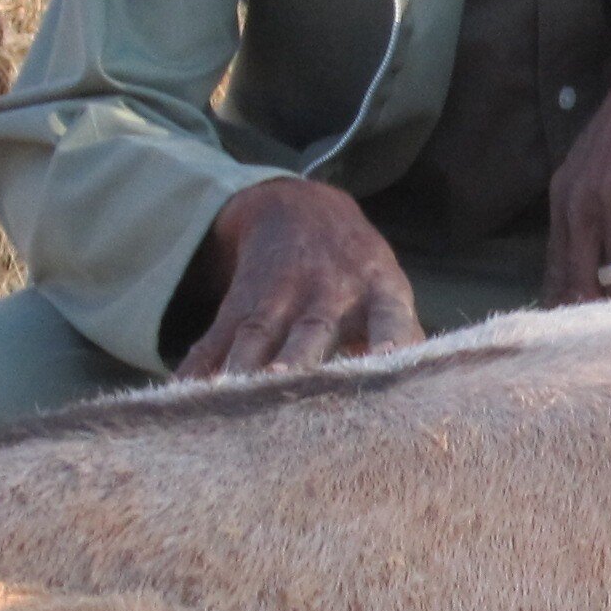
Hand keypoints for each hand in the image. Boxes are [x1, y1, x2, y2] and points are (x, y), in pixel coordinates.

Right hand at [179, 178, 421, 378]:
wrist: (298, 209)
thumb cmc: (362, 273)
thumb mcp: (391, 293)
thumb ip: (406, 341)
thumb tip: (429, 399)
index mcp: (377, 293)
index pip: (391, 319)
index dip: (393, 341)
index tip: (392, 363)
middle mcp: (327, 293)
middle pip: (312, 332)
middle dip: (300, 360)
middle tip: (288, 386)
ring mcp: (278, 296)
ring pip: (257, 336)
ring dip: (244, 368)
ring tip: (229, 401)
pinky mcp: (238, 305)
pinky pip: (215, 340)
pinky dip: (196, 370)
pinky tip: (180, 395)